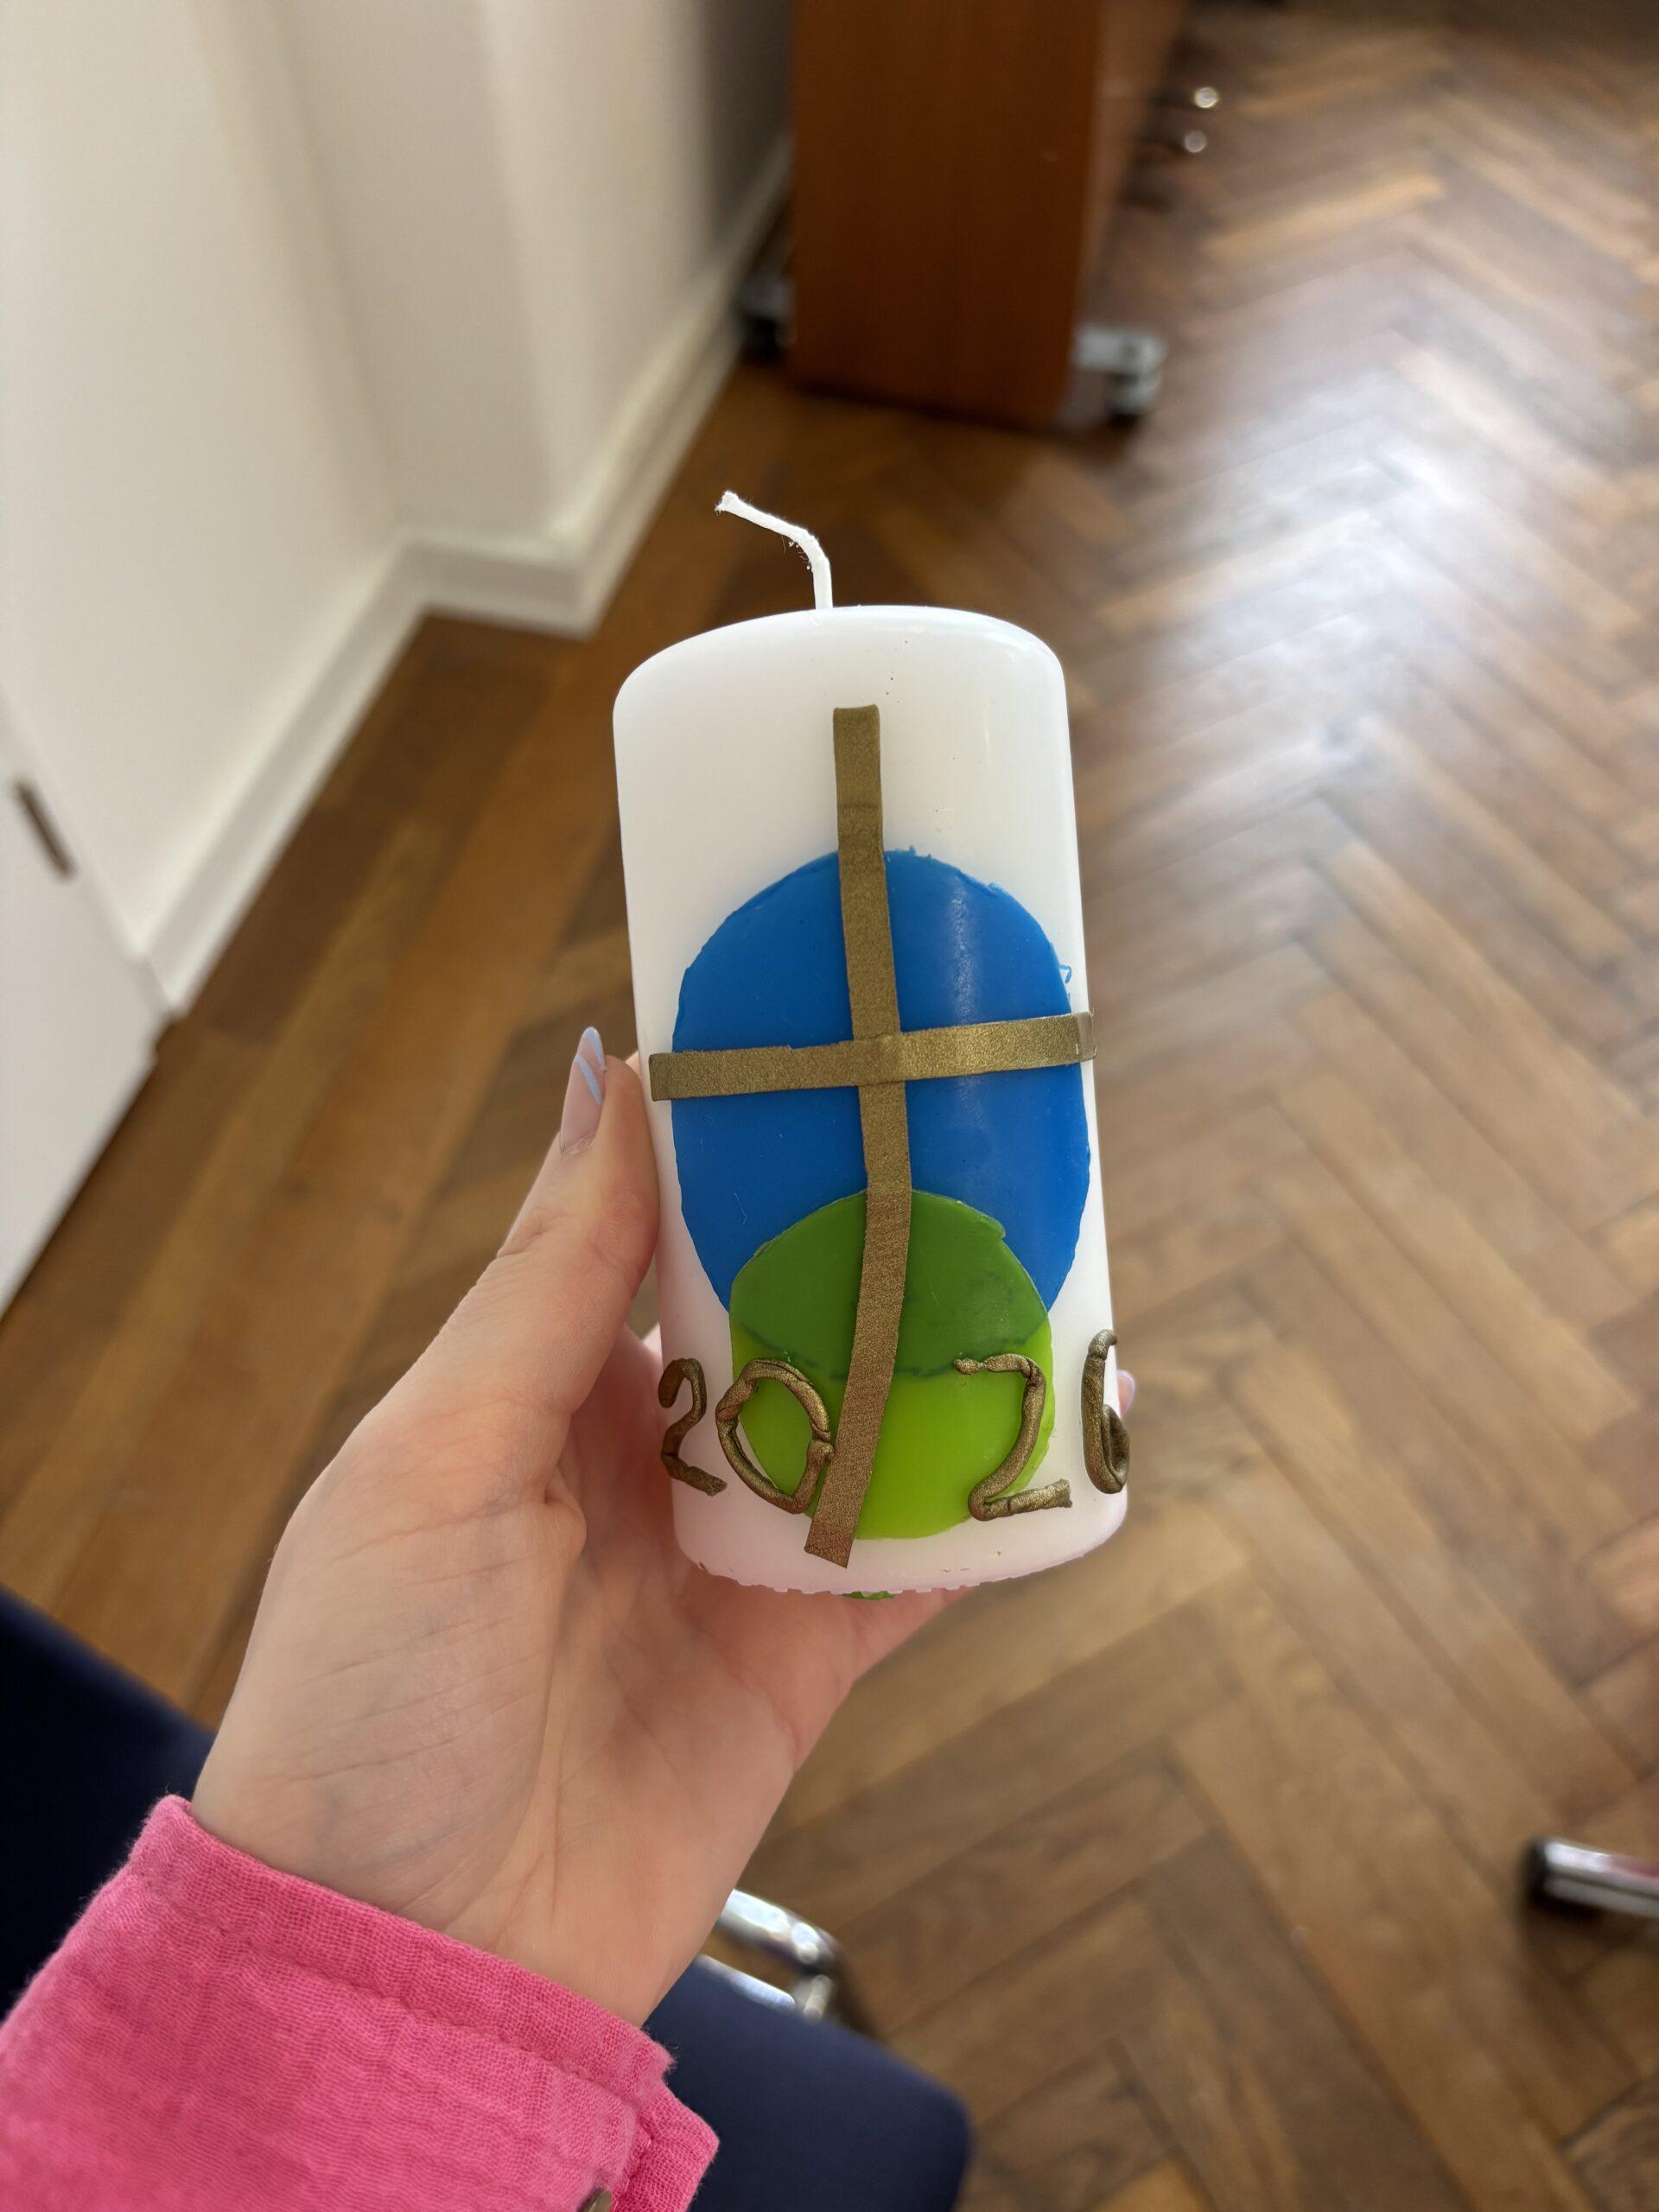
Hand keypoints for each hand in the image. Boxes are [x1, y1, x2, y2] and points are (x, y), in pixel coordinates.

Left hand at [192, 1033, 951, 2024]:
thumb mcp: (433, 1457)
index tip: (828, 1044)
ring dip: (947, 1356)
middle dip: (865, 1235)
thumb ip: (544, 1280)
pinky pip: (916, 1569)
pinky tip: (1067, 1444)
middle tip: (974, 1138)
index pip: (657, 1225)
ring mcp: (729, 1560)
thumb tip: (604, 1076)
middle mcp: (642, 1458)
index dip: (738, 1139)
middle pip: (784, 1314)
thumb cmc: (367, 1692)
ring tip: (1048, 1258)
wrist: (411, 1961)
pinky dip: (991, 1513)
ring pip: (868, 1424)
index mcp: (537, 1387)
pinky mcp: (800, 1665)